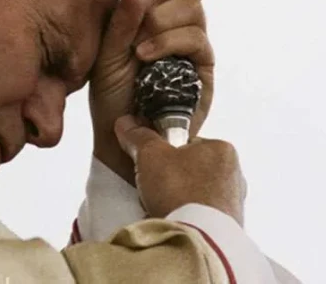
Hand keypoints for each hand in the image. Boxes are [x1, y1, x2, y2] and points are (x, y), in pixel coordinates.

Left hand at [90, 0, 213, 184]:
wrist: (121, 131)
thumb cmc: (110, 91)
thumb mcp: (104, 51)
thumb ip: (120, 19)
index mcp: (149, 9)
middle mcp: (175, 18)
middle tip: (143, 9)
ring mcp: (192, 40)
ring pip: (192, 5)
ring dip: (160, 22)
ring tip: (139, 50)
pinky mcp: (203, 64)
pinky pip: (195, 36)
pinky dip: (167, 41)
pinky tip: (147, 57)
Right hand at [114, 115, 245, 224]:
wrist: (195, 237)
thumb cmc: (179, 189)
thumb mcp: (150, 154)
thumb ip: (139, 137)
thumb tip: (127, 124)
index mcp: (222, 149)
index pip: (188, 143)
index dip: (165, 151)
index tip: (151, 162)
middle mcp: (234, 174)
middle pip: (192, 169)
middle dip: (173, 177)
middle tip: (153, 185)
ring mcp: (233, 203)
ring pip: (197, 194)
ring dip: (179, 199)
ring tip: (159, 206)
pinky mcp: (228, 227)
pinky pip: (201, 215)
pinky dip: (186, 216)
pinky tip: (172, 220)